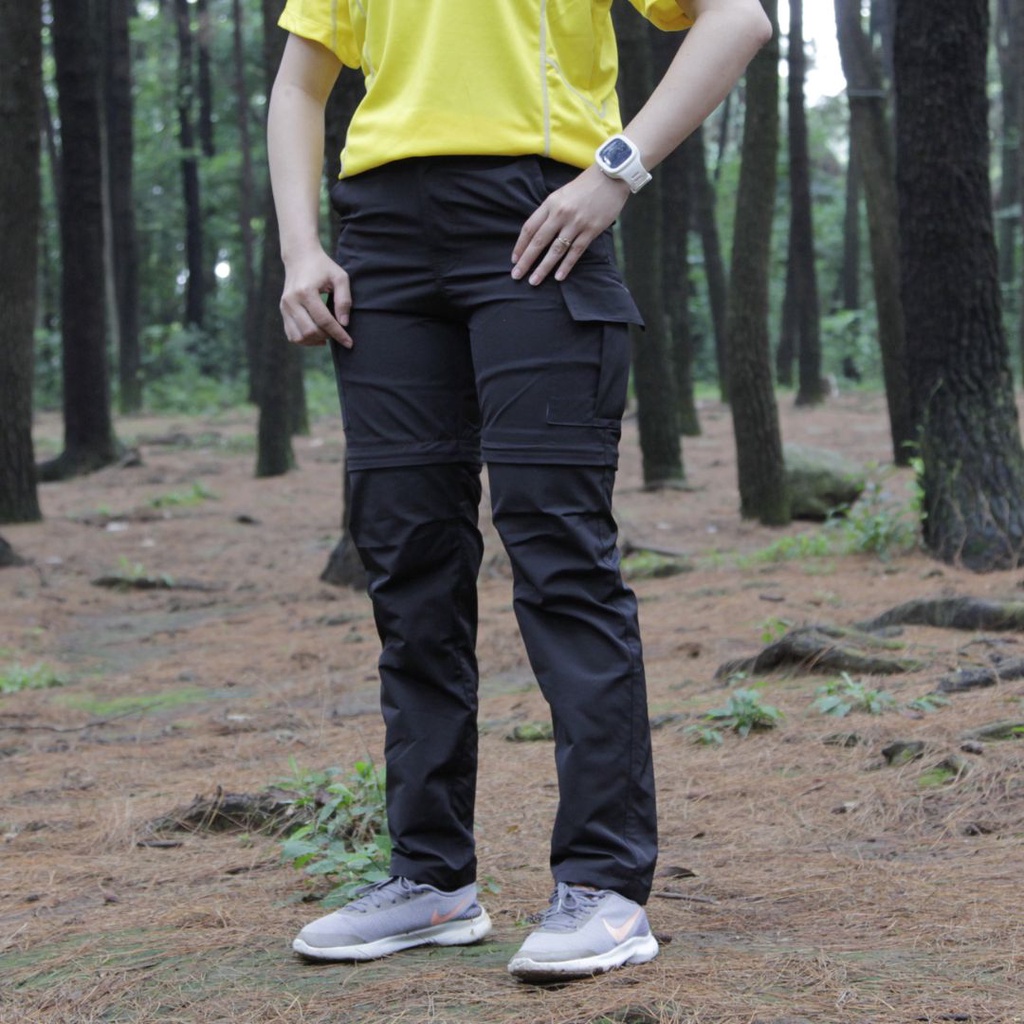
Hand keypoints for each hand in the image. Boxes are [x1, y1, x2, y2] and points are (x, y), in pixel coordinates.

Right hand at [279, 248, 352, 347]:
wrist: (300, 257)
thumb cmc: (323, 267)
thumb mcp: (340, 278)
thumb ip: (344, 300)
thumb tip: (344, 323)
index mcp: (306, 292)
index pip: (324, 320)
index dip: (338, 334)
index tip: (349, 343)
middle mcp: (291, 301)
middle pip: (310, 331)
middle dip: (327, 336)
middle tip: (337, 333)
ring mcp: (284, 307)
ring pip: (299, 337)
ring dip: (315, 341)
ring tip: (327, 335)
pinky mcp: (283, 311)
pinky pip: (292, 335)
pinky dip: (305, 340)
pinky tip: (317, 335)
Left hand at [511, 164, 630, 285]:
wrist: (611, 178)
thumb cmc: (585, 186)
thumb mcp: (561, 194)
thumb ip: (549, 212)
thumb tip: (538, 234)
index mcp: (550, 203)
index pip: (530, 228)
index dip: (520, 245)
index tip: (514, 260)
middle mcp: (560, 214)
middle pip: (539, 241)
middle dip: (526, 261)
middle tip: (517, 276)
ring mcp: (576, 223)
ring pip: (556, 250)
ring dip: (543, 267)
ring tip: (534, 281)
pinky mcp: (591, 230)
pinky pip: (575, 252)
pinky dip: (566, 266)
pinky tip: (558, 277)